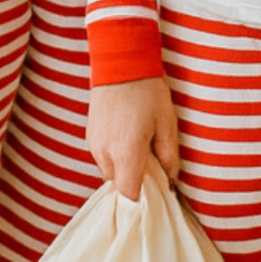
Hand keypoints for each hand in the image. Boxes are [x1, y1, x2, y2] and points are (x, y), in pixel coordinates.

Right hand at [87, 77, 179, 199]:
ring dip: (125, 165)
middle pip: (120, 184)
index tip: (154, 194)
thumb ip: (169, 157)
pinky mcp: (90, 135)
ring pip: (110, 170)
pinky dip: (116, 154)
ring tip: (142, 142)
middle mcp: (105, 154)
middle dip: (136, 179)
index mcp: (126, 153)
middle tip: (154, 162)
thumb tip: (170, 180)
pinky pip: (104, 156)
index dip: (141, 200)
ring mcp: (94, 144)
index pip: (128, 195)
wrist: (121, 62)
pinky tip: (129, 133)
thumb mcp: (167, 123)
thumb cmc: (149, 92)